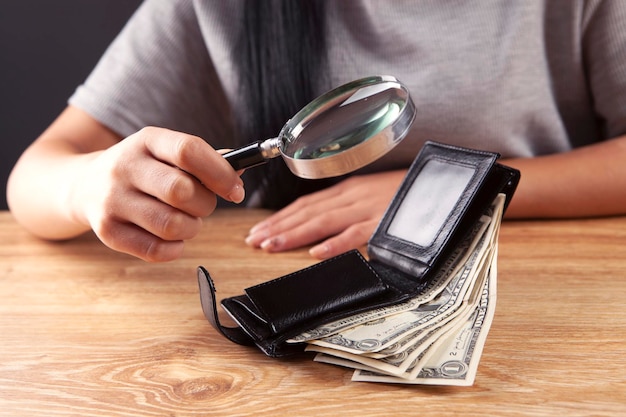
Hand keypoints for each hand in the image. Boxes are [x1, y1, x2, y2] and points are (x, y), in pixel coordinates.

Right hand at [69, 127, 244, 261]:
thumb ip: (203, 160)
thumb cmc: (142, 169)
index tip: (236, 191)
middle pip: (182, 191)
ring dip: (191, 228)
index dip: (220, 173)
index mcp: (147, 140)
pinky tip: (172, 237)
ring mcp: (112, 199)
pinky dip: (174, 248)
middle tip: (202, 205)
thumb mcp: (165, 152)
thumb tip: (238, 171)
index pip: (189, 151)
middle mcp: (124, 166)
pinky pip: (155, 250)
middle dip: (205, 204)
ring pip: (171, 224)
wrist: (83, 185)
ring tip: (187, 221)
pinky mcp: (106, 231)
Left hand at [245, 170, 406, 258]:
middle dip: (278, 227)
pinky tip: (316, 253)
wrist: (444, 183)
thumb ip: (350, 210)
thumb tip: (326, 231)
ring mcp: (368, 208)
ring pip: (323, 221)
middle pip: (307, 212)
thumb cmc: (409, 193)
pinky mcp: (385, 221)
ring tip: (271, 245)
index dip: (281, 217)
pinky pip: (356, 234)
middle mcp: (353, 196)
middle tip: (254, 241)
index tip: (260, 230)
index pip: (307, 204)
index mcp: (349, 190)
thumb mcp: (374, 197)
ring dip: (294, 234)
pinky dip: (335, 243)